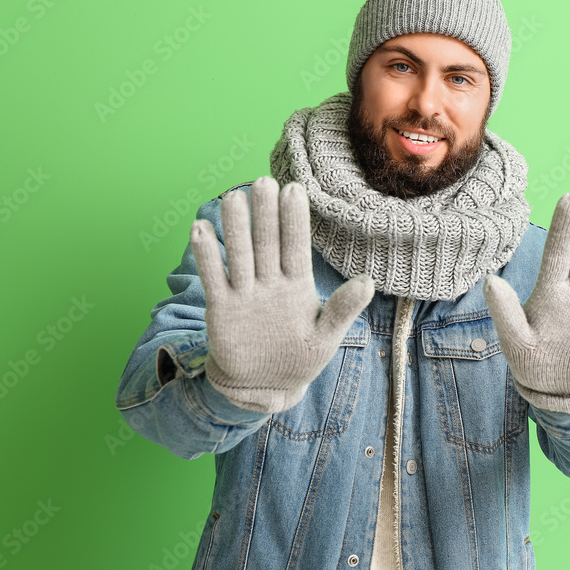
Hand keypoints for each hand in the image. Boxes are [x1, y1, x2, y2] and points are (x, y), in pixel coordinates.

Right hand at [190, 176, 374, 412]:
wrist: (264, 387)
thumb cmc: (299, 359)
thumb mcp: (325, 338)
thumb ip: (343, 309)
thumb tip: (369, 282)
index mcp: (298, 285)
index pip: (296, 246)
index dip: (294, 219)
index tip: (294, 190)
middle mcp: (270, 282)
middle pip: (267, 243)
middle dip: (265, 214)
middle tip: (264, 182)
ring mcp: (245, 293)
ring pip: (239, 254)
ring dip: (235, 228)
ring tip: (233, 198)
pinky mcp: (222, 308)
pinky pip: (213, 278)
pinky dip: (206, 256)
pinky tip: (200, 229)